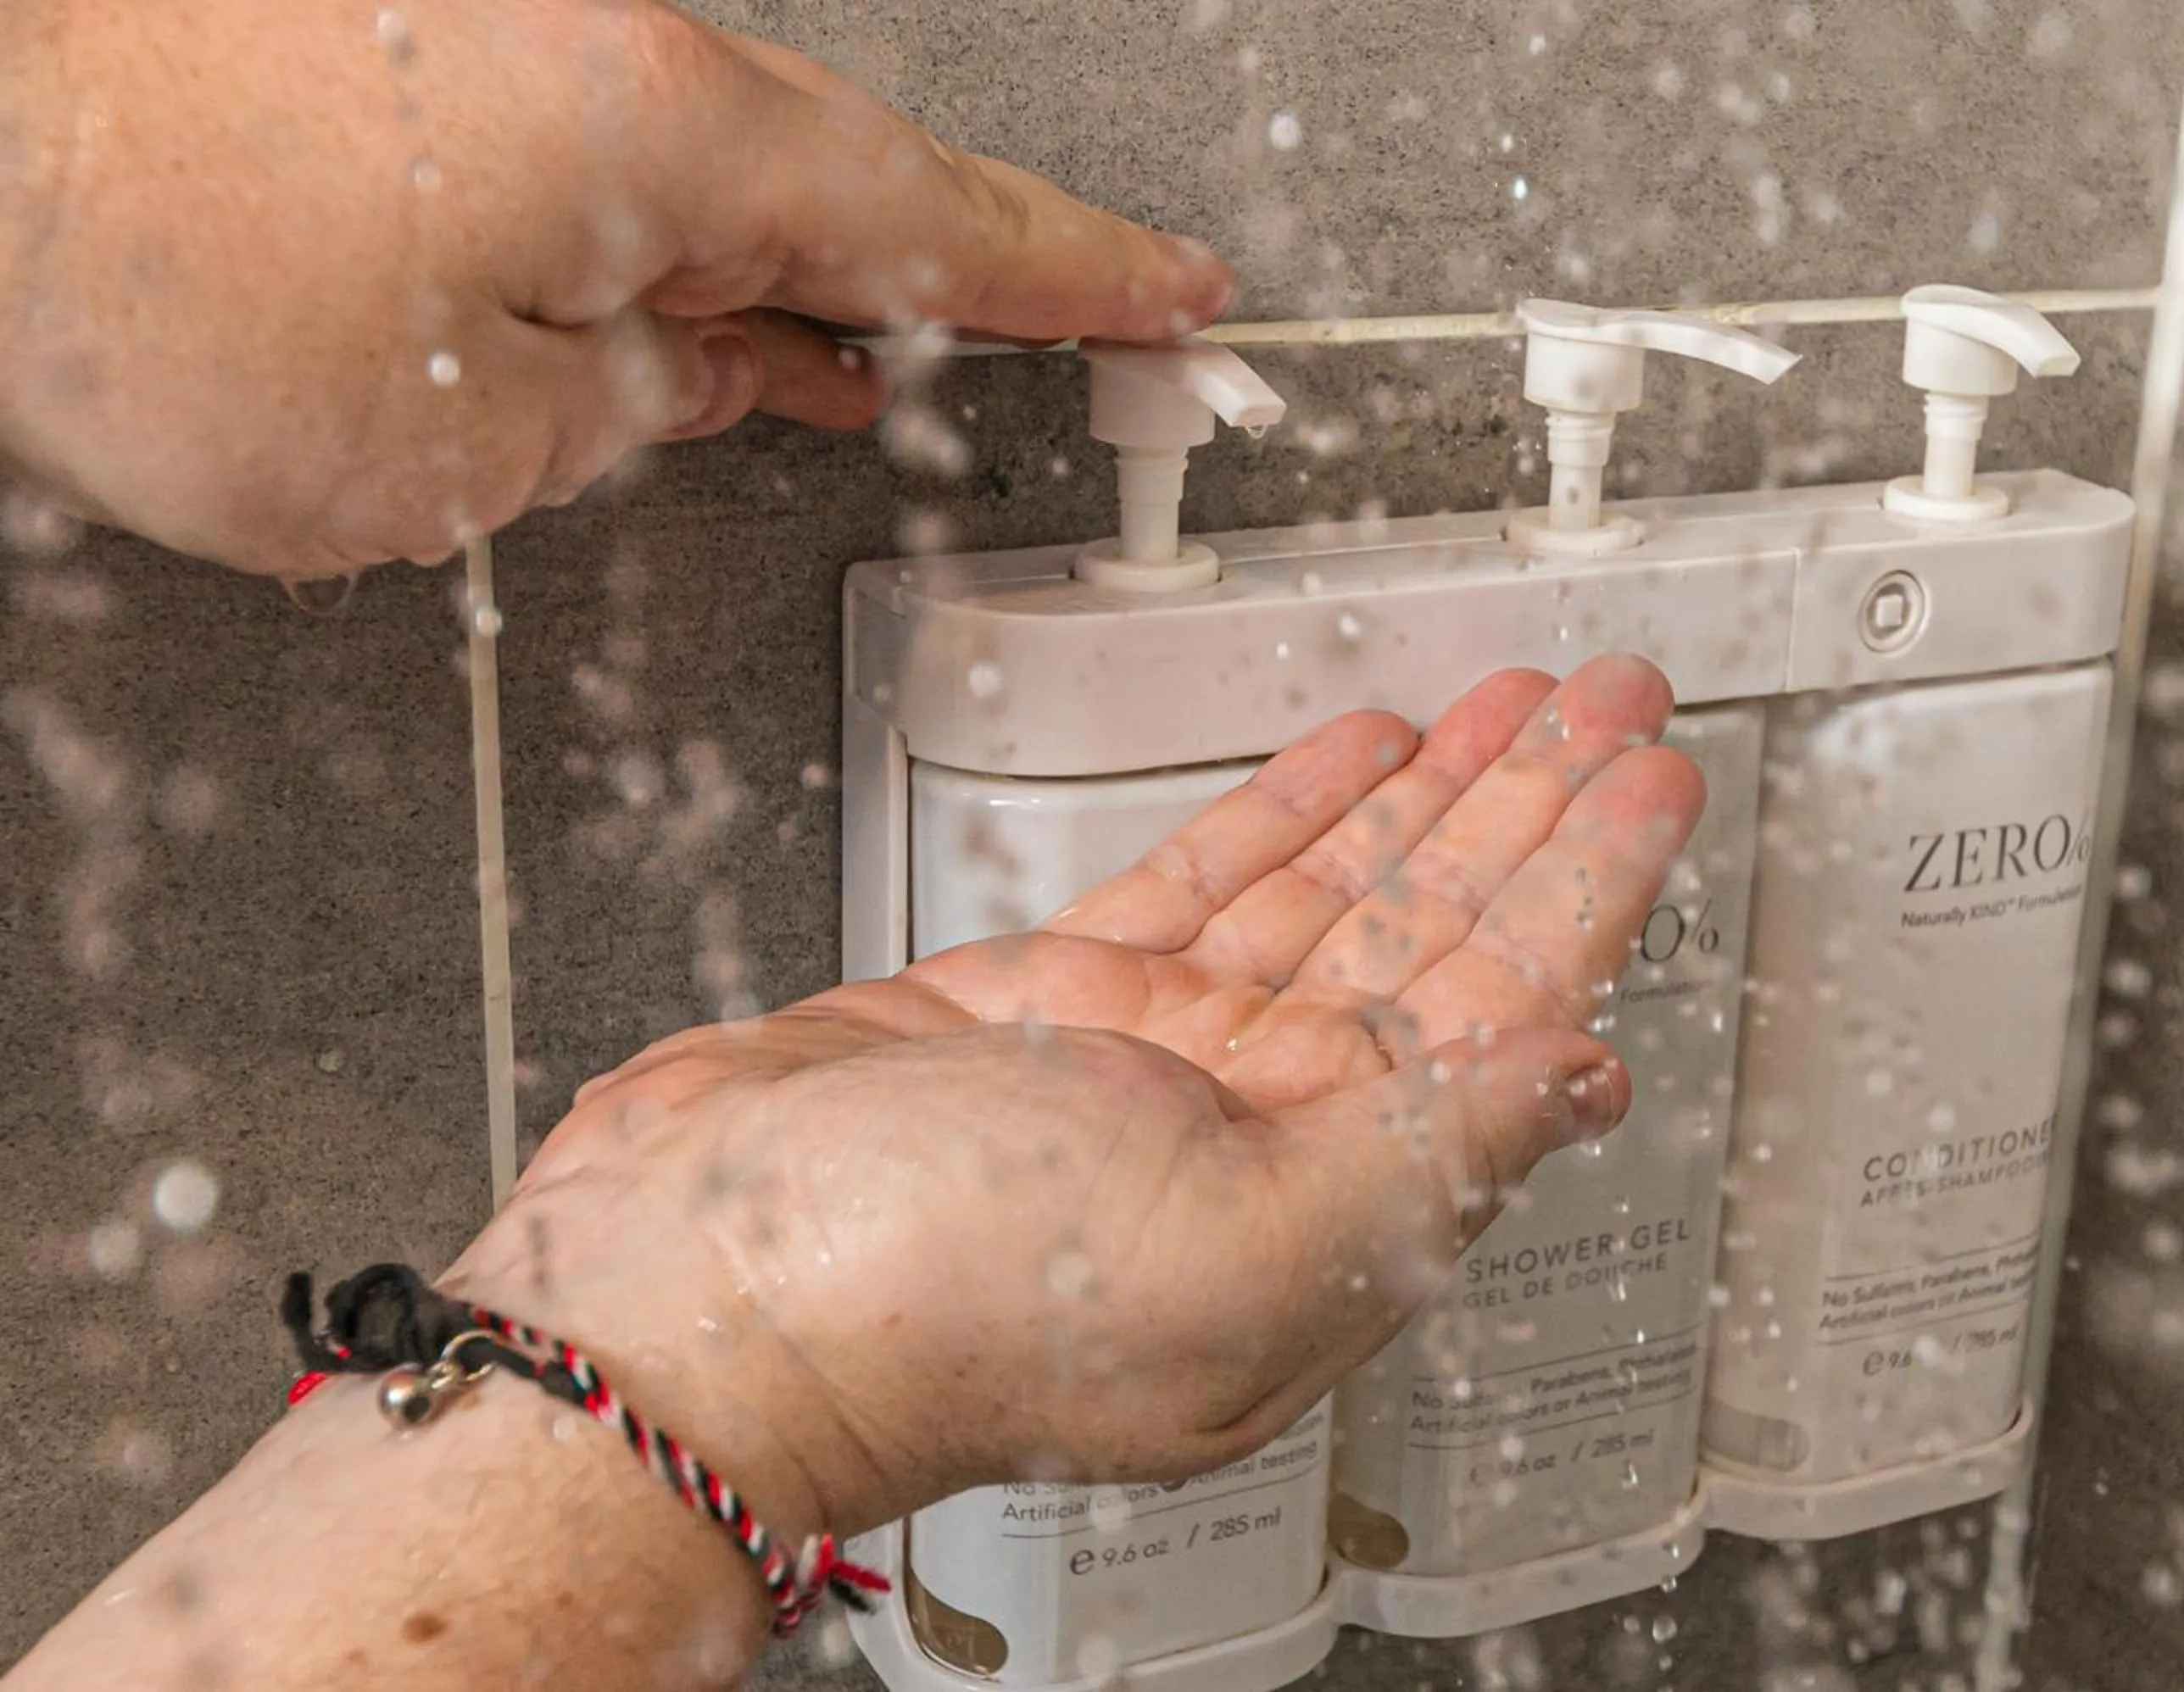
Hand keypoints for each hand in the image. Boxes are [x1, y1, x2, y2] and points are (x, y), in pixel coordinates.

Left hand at [0, 0, 1230, 577]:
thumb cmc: (152, 291)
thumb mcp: (463, 445)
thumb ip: (626, 406)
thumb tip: (692, 371)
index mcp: (653, 126)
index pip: (932, 217)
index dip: (1071, 274)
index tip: (1171, 293)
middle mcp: (601, 49)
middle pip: (851, 174)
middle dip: (978, 271)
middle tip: (1094, 324)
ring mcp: (517, 41)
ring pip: (733, 171)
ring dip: (821, 271)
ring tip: (893, 363)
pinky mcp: (433, 62)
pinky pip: (624, 160)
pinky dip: (691, 245)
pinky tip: (721, 318)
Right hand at [443, 656, 1702, 1542]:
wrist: (688, 1293)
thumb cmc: (925, 1311)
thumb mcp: (1228, 1241)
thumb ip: (1422, 1156)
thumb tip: (1585, 1081)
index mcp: (1324, 1210)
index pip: (1504, 1020)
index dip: (1590, 891)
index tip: (1650, 785)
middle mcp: (1254, 1139)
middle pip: (1436, 940)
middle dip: (1531, 815)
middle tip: (1609, 708)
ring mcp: (1153, 1064)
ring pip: (1334, 897)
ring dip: (1429, 796)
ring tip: (1508, 709)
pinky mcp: (1049, 1005)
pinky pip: (1204, 882)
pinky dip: (1284, 812)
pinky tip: (1350, 756)